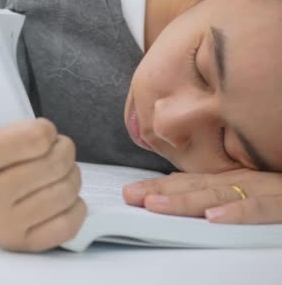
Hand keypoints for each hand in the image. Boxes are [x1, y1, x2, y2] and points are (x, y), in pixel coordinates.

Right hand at [0, 49, 85, 251]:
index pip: (37, 137)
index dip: (43, 129)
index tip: (34, 131)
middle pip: (58, 163)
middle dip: (59, 149)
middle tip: (44, 150)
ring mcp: (5, 225)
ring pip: (69, 189)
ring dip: (67, 174)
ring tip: (48, 170)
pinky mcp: (24, 243)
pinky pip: (72, 221)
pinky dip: (72, 204)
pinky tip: (52, 194)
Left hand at [122, 168, 281, 223]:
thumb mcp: (253, 188)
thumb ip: (220, 189)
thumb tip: (179, 189)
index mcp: (236, 178)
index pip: (190, 182)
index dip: (158, 186)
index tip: (129, 193)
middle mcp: (247, 180)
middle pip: (197, 186)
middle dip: (162, 192)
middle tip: (131, 196)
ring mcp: (268, 189)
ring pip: (221, 194)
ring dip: (186, 201)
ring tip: (155, 205)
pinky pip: (263, 209)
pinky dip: (238, 212)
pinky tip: (214, 218)